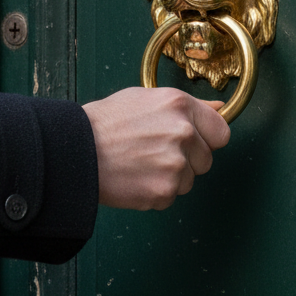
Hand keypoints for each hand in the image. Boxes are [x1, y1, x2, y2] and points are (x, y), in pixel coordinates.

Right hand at [82, 87, 229, 209]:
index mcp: (179, 105)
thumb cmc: (104, 123)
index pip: (220, 131)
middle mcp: (183, 133)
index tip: (192, 143)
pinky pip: (169, 197)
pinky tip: (133, 178)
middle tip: (153, 153)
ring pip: (188, 180)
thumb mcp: (144, 99)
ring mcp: (175, 164)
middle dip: (186, 160)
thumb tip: (219, 108)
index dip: (206, 139)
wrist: (75, 151)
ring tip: (139, 164)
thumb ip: (186, 106)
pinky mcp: (164, 191)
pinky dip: (153, 192)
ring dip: (169, 178)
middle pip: (206, 160)